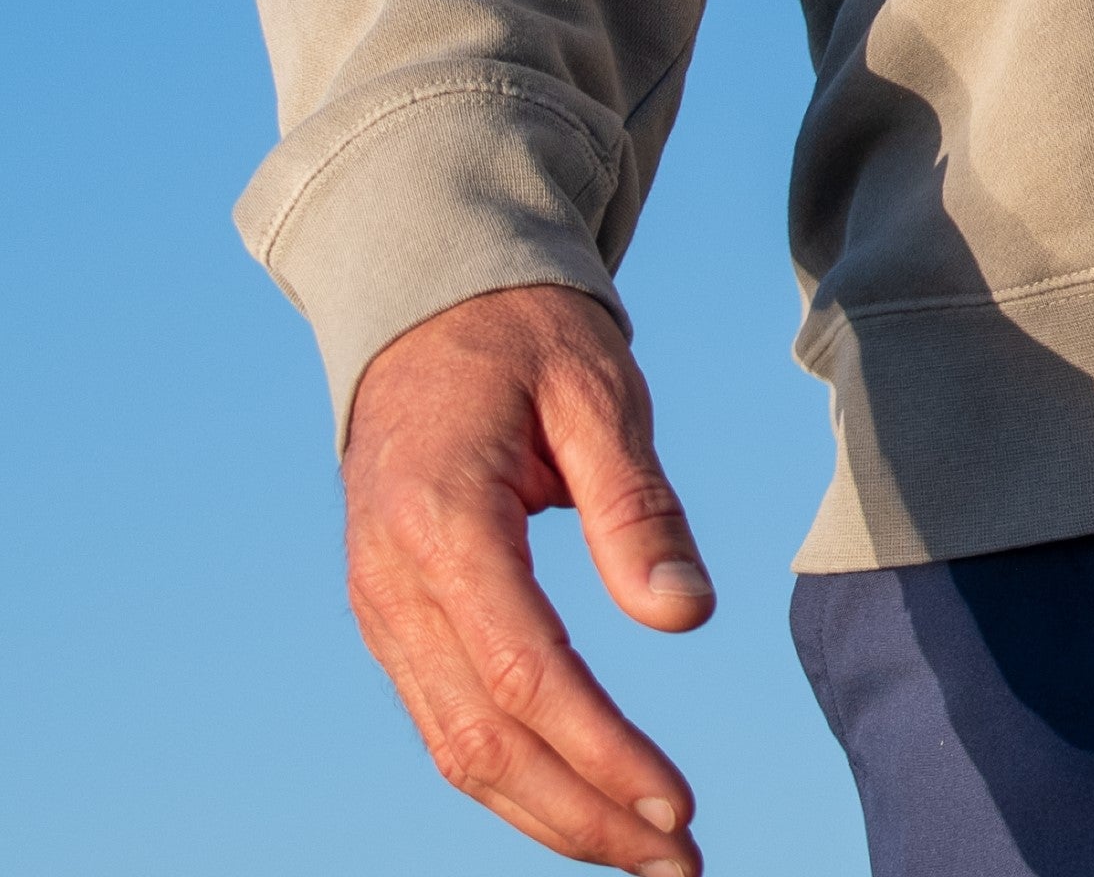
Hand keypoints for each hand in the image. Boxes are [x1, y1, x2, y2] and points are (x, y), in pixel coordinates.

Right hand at [338, 284, 715, 871]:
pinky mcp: (396, 619)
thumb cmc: (526, 331)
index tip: (678, 804)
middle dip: (582, 815)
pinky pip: (449, 718)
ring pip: (457, 748)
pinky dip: (514, 772)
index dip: (602, 749)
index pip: (526, 672)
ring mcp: (381, 610)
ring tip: (645, 855)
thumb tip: (686, 618)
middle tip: (680, 862)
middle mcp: (392, 585)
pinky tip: (583, 797)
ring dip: (549, 813)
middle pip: (483, 740)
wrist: (428, 299)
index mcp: (441, 523)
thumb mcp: (596, 388)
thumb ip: (636, 503)